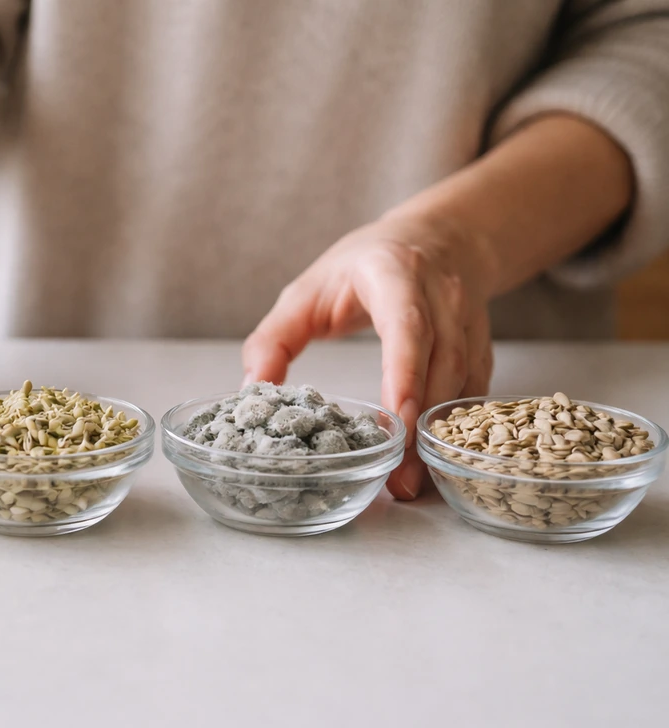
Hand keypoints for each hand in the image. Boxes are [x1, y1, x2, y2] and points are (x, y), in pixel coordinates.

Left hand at [242, 213, 496, 499]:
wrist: (437, 239)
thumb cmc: (362, 266)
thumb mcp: (307, 290)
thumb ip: (274, 338)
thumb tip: (250, 389)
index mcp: (396, 275)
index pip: (408, 326)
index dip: (405, 373)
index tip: (396, 419)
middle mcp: (443, 297)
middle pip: (440, 365)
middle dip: (420, 426)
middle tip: (399, 480)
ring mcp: (469, 321)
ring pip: (462, 383)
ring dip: (436, 436)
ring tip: (410, 483)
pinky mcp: (481, 346)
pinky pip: (473, 391)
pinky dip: (452, 428)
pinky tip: (430, 461)